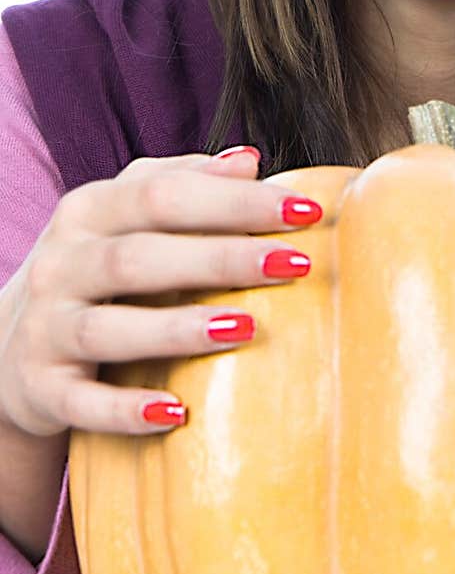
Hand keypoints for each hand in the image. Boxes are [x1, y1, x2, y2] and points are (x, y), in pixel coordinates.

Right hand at [0, 147, 320, 438]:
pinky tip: (177, 412)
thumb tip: (251, 161)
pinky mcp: (42, 389)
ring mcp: (46, 328)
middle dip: (221, 258)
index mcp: (89, 210)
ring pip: (108, 327)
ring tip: (246, 328)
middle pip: (140, 256)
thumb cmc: (96, 270)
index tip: (307, 210)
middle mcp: (61, 264)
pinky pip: (83, 403)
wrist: (12, 345)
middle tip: (295, 264)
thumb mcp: (127, 218)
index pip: (164, 194)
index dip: (236, 200)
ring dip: (177, 328)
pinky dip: (126, 410)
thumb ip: (185, 184)